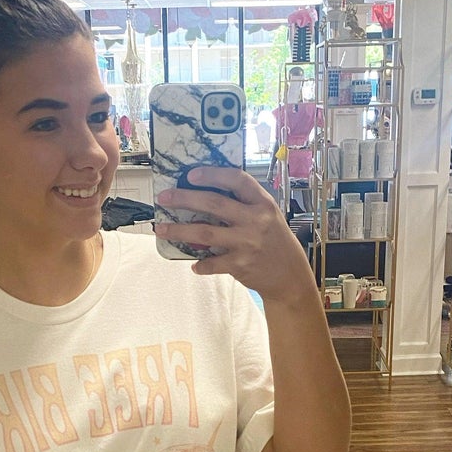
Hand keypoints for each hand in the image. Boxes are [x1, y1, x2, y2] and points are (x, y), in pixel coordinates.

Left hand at [155, 167, 318, 306]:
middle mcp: (255, 220)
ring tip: (161, 228)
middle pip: (214, 204)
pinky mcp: (240, 264)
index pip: (237, 180)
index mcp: (263, 203)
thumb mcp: (268, 216)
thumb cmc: (275, 242)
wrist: (290, 276)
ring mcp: (247, 243)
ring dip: (179, 230)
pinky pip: (212, 263)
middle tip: (165, 197)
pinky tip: (193, 265)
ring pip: (205, 233)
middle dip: (185, 198)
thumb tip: (206, 196)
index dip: (213, 175)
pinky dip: (201, 265)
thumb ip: (244, 205)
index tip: (191, 174)